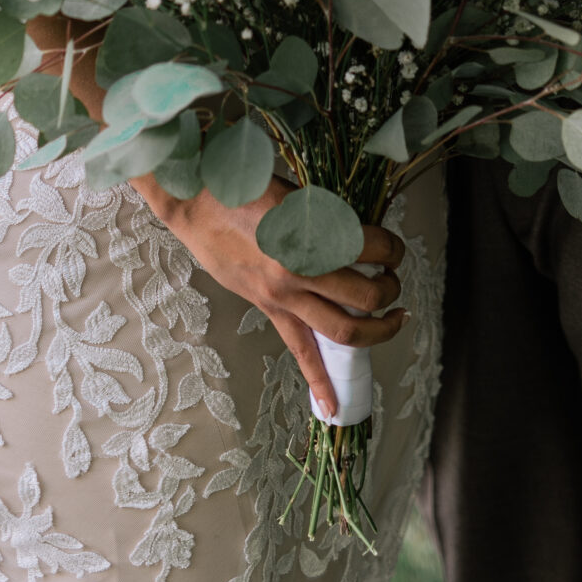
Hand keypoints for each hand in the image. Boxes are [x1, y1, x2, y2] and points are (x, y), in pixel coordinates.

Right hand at [28, 15, 406, 416]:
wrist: (186, 200)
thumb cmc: (236, 175)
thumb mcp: (285, 172)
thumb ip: (321, 194)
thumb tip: (357, 201)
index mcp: (302, 227)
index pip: (366, 245)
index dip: (389, 245)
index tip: (392, 240)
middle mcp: (295, 268)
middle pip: (362, 293)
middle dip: (389, 288)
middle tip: (395, 278)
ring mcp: (280, 294)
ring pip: (341, 328)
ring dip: (375, 329)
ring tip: (393, 317)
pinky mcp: (268, 307)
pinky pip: (298, 350)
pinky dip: (318, 382)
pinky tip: (334, 409)